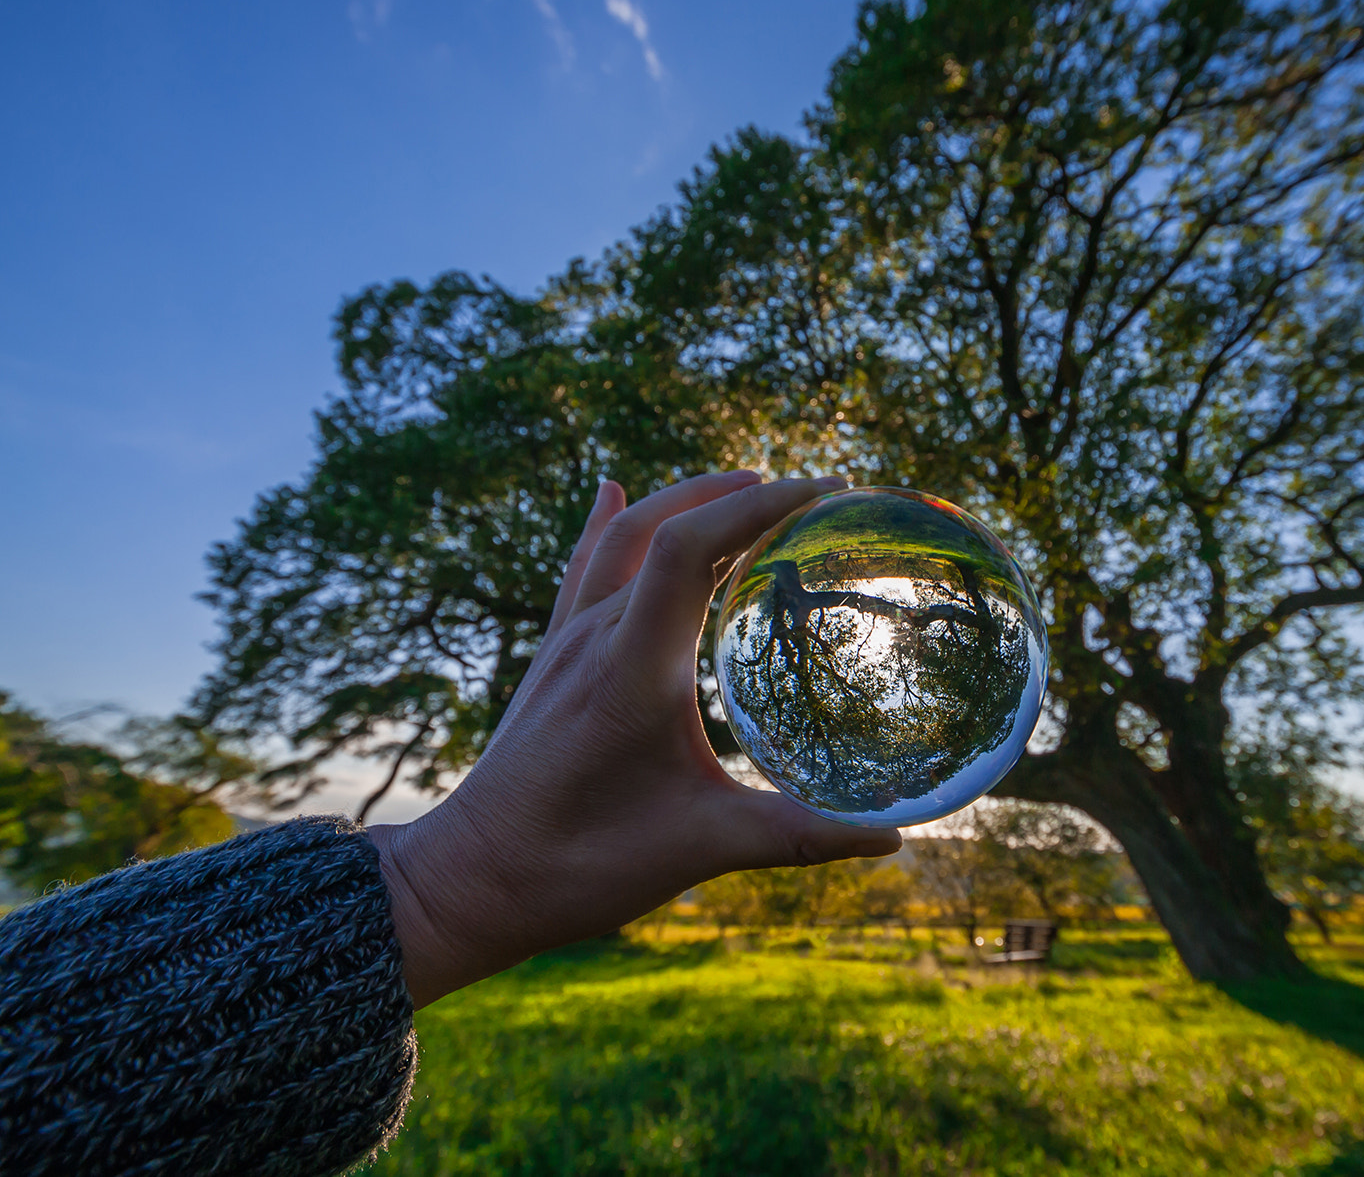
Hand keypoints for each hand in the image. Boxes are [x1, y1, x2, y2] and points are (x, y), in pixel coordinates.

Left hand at [369, 470, 900, 1006]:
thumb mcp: (700, 849)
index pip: (693, 545)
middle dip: (742, 495)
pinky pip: (582, 568)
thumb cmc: (578, 865)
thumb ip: (799, 835)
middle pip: (665, 526)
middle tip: (814, 489)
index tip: (824, 490)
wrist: (471, 881)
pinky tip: (611, 489)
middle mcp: (596, 637)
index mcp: (633, 666)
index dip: (758, 505)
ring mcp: (566, 643)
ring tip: (745, 482)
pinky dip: (607, 522)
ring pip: (623, 538)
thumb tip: (892, 839)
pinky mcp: (550, 660)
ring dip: (685, 499)